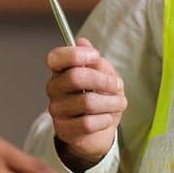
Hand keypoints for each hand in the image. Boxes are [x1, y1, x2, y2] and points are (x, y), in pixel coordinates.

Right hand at [47, 37, 125, 171]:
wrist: (100, 129)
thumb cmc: (101, 97)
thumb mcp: (105, 76)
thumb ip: (96, 61)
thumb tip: (83, 42)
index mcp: (61, 71)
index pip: (55, 57)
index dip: (76, 54)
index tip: (96, 56)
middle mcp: (54, 89)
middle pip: (76, 77)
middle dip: (104, 80)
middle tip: (117, 85)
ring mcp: (57, 110)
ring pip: (87, 102)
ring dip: (111, 102)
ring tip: (119, 103)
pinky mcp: (64, 130)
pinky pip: (87, 123)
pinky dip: (104, 120)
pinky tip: (107, 118)